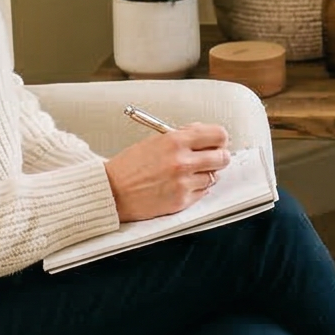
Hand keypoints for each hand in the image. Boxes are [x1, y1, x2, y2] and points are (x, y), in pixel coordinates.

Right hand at [104, 123, 229, 220]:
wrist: (111, 191)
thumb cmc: (129, 166)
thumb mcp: (155, 141)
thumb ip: (182, 136)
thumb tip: (205, 134)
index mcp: (175, 141)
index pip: (218, 135)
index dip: (220, 139)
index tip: (218, 142)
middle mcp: (182, 161)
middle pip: (223, 157)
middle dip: (218, 157)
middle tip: (210, 158)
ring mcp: (183, 183)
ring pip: (214, 177)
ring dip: (206, 174)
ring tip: (190, 173)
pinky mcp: (181, 201)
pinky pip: (203, 192)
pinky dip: (197, 188)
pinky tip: (182, 185)